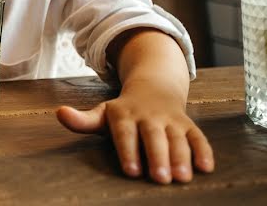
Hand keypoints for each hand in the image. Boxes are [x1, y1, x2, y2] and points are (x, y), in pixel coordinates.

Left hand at [56, 80, 213, 183]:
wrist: (153, 89)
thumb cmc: (123, 112)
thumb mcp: (102, 113)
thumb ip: (82, 120)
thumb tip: (59, 113)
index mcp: (124, 114)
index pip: (125, 133)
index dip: (128, 150)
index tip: (131, 171)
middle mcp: (148, 116)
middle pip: (153, 136)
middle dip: (157, 156)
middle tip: (160, 178)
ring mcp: (170, 120)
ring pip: (177, 138)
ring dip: (181, 157)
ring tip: (182, 177)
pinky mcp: (188, 125)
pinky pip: (198, 137)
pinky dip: (203, 151)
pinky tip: (206, 168)